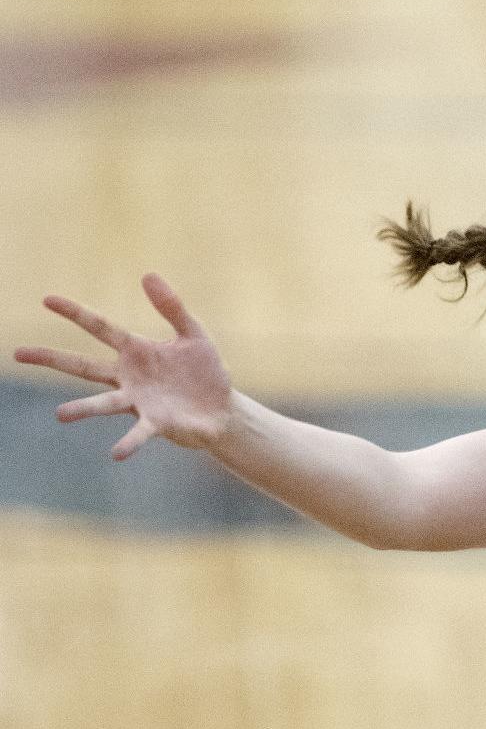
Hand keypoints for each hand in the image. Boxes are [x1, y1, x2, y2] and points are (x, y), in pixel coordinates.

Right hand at [13, 273, 232, 460]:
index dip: (75, 313)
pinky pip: (138, 433)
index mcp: (137, 351)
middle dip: (52, 359)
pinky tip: (115, 453)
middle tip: (17, 353)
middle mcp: (129, 378)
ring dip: (83, 409)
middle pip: (84, 366)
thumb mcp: (193, 333)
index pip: (101, 327)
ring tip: (59, 414)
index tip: (46, 299)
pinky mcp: (156, 424)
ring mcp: (139, 402)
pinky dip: (128, 443)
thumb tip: (147, 275)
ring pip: (104, 404)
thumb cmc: (204, 371)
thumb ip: (172, 307)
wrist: (222, 409)